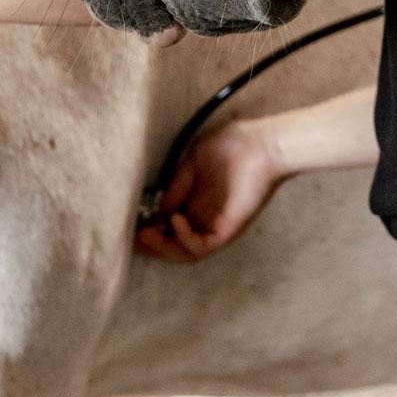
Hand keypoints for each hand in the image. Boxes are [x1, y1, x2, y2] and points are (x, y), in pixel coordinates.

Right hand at [134, 120, 287, 262]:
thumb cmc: (233, 146)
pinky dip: (185, 239)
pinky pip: (203, 246)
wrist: (263, 144)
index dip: (154, 230)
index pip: (174, 227)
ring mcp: (219, 225)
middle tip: (134, 238)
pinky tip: (175, 220)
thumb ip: (178, 185)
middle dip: (154, 246)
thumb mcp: (193, 163)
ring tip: (146, 235)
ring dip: (164, 248)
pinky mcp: (230, 228)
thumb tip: (160, 209)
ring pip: (188, 252)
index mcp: (200, 203)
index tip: (134, 225)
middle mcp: (208, 218)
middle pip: (178, 245)